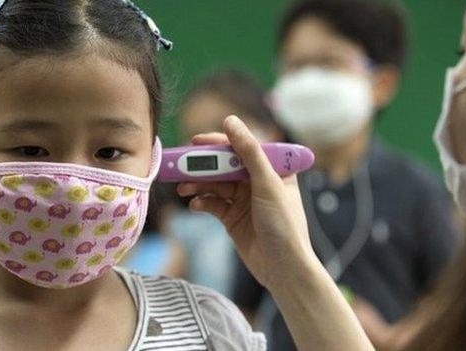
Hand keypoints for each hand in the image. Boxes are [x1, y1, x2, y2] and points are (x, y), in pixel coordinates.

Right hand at [177, 115, 313, 287]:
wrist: (283, 268)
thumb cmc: (284, 225)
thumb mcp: (267, 184)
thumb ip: (249, 152)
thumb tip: (231, 121)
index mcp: (273, 168)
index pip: (242, 147)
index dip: (219, 142)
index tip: (196, 141)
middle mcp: (257, 181)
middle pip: (224, 165)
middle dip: (202, 166)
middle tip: (181, 164)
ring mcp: (243, 199)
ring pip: (214, 184)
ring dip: (198, 184)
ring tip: (183, 188)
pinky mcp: (232, 217)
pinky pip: (212, 203)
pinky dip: (202, 202)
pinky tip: (195, 205)